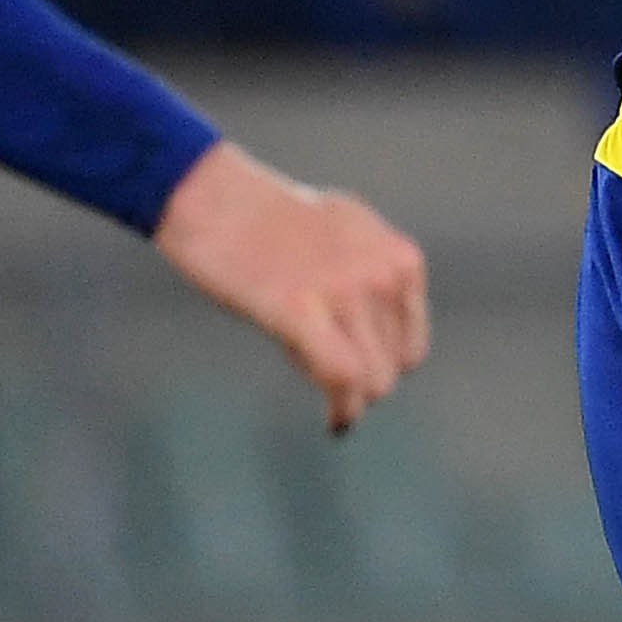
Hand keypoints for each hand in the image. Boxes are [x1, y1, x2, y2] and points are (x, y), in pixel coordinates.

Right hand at [153, 140, 429, 429]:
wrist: (211, 196)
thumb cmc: (269, 218)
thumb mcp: (347, 235)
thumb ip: (373, 276)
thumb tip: (379, 330)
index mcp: (400, 259)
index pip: (410, 345)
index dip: (376, 364)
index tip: (344, 364)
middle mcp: (384, 274)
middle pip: (392, 369)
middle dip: (358, 379)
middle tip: (314, 363)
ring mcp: (346, 292)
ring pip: (372, 382)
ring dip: (340, 392)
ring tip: (299, 357)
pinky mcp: (301, 309)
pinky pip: (343, 378)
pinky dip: (342, 410)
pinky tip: (335, 425)